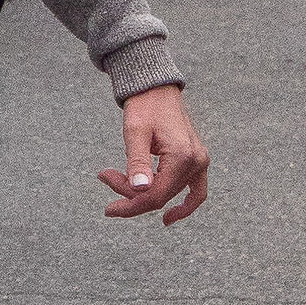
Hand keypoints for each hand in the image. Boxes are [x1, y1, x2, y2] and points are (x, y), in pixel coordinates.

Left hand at [99, 83, 208, 224]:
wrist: (157, 88)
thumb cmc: (144, 106)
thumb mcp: (135, 132)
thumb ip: (137, 161)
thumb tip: (140, 190)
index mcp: (182, 156)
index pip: (154, 195)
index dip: (129, 203)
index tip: (106, 198)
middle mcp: (196, 162)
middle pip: (161, 196)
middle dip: (131, 194)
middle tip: (105, 176)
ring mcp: (200, 162)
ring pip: (172, 195)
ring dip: (146, 196)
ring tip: (121, 188)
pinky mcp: (197, 161)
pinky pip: (195, 191)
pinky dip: (183, 204)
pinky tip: (168, 216)